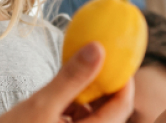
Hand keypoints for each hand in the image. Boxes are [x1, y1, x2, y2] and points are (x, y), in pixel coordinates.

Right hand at [0, 42, 133, 122]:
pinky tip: (62, 92)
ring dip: (87, 94)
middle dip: (104, 84)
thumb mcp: (42, 105)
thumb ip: (71, 78)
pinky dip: (74, 104)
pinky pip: (78, 118)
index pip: (122, 106)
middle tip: (96, 58)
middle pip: (111, 110)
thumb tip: (98, 49)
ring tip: (75, 72)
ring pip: (94, 114)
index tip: (115, 55)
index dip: (123, 78)